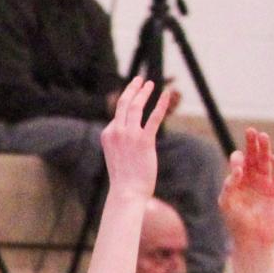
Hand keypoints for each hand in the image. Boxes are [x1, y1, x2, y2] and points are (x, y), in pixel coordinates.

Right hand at [99, 76, 174, 199]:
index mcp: (107, 134)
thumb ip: (121, 141)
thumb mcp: (116, 155)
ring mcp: (130, 135)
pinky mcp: (144, 141)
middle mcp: (116, 131)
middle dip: (132, 89)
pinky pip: (154, 117)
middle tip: (140, 80)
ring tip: (150, 84)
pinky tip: (166, 94)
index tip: (135, 98)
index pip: (118, 115)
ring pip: (136, 106)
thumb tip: (130, 135)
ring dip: (144, 92)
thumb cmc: (124, 178)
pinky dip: (161, 104)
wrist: (127, 192)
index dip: (127, 106)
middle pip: (124, 103)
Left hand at [218, 128, 273, 251]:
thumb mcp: (227, 204)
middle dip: (252, 144)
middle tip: (251, 131)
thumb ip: (229, 185)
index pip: (238, 163)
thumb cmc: (236, 223)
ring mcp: (264, 184)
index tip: (237, 163)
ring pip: (266, 161)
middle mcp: (251, 181)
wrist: (253, 240)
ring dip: (265, 149)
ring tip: (263, 136)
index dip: (238, 159)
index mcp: (237, 182)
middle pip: (253, 157)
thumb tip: (237, 168)